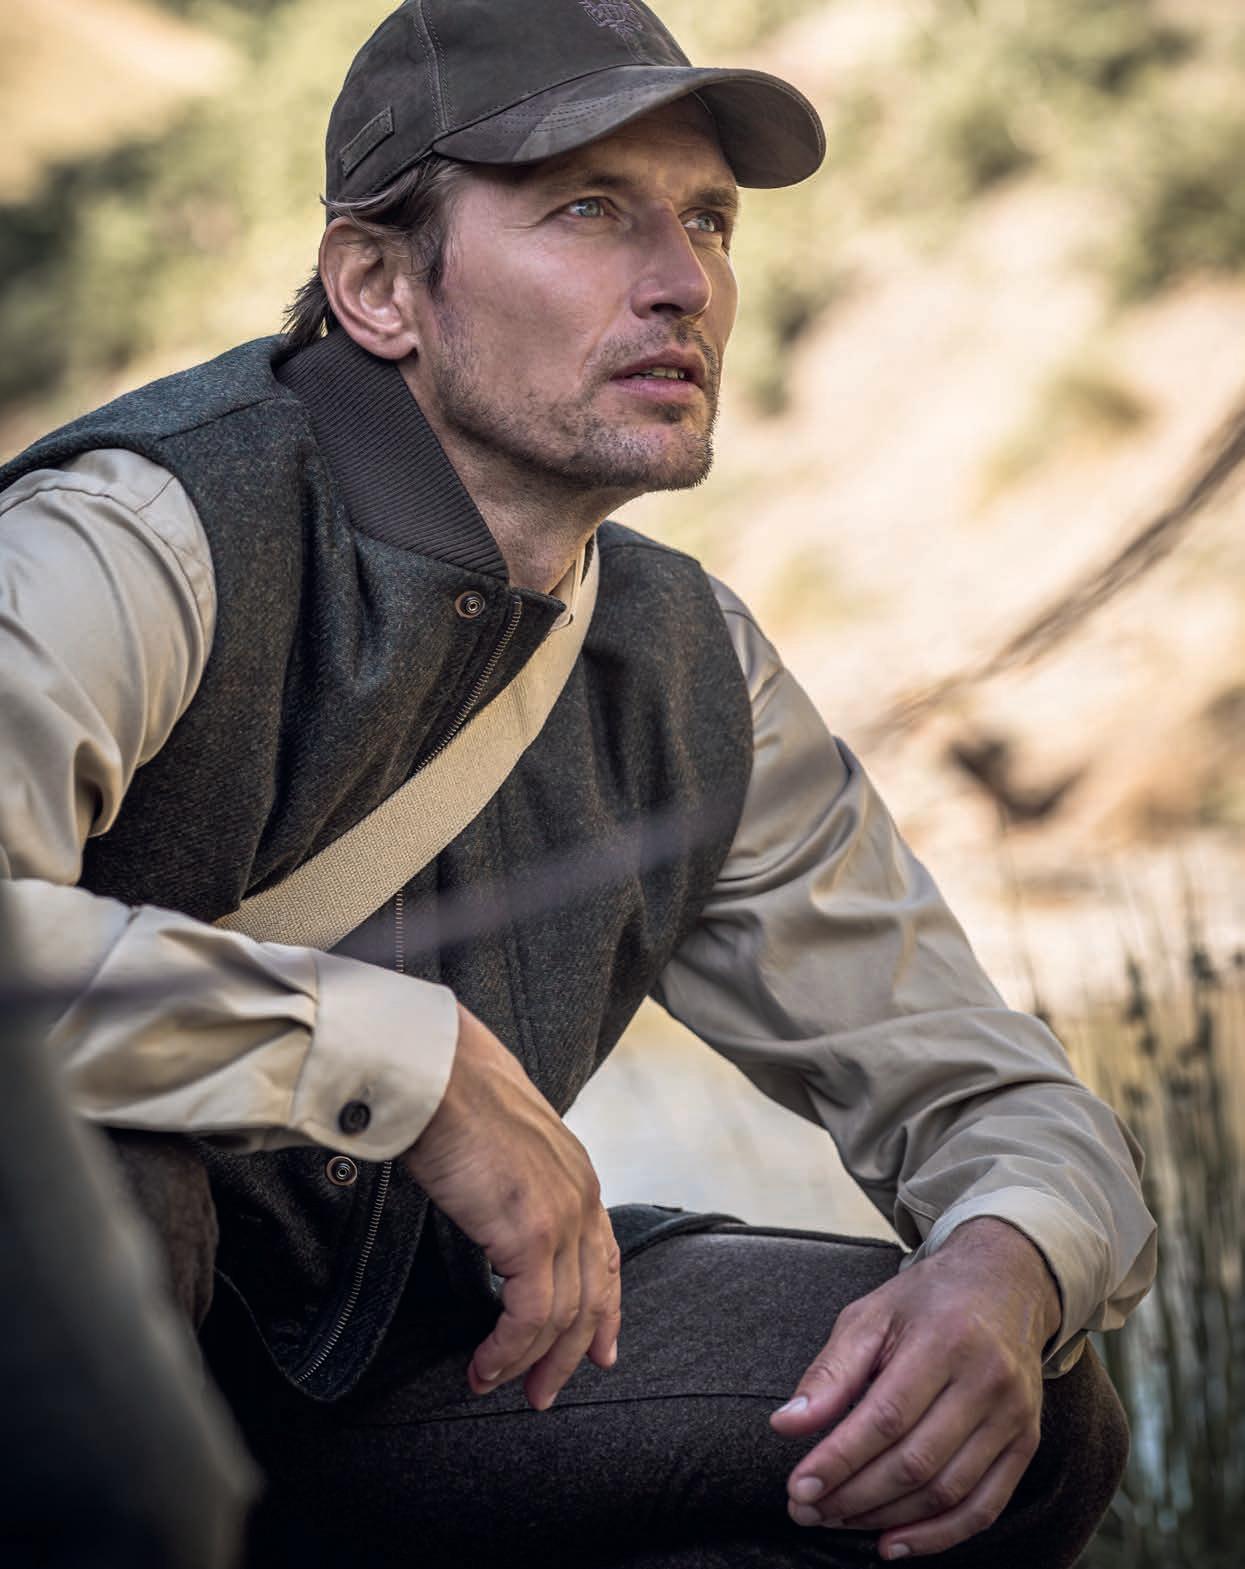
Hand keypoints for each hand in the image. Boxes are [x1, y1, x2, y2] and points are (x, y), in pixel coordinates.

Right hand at [404, 1002, 620, 1410]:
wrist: (436, 1072)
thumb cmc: (452, 1092)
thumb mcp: (500, 1137)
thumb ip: (511, 1171)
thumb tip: (488, 1194)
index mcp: (577, 1172)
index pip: (605, 1254)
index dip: (605, 1309)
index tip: (601, 1351)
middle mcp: (581, 1194)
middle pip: (592, 1295)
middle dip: (570, 1352)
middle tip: (544, 1392)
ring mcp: (562, 1215)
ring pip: (563, 1314)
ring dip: (529, 1360)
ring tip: (496, 1384)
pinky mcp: (532, 1232)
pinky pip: (529, 1315)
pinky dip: (508, 1350)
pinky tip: (484, 1367)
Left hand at [771, 1218, 1060, 1560]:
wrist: (1006, 1285)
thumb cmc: (927, 1301)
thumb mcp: (872, 1315)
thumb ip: (831, 1371)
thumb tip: (786, 1426)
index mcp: (945, 1339)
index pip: (886, 1415)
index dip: (840, 1458)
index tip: (798, 1486)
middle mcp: (987, 1380)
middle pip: (916, 1460)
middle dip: (854, 1495)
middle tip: (807, 1509)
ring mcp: (1013, 1417)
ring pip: (946, 1490)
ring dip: (886, 1517)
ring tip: (838, 1519)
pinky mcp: (1025, 1444)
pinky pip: (983, 1507)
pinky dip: (938, 1536)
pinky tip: (893, 1544)